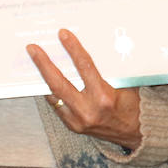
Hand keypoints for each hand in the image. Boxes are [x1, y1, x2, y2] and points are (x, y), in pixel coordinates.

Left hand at [28, 29, 141, 151]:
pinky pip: (57, 105)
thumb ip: (106, 69)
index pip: (84, 67)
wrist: (135, 133)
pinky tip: (46, 79)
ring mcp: (77, 121)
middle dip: (43, 64)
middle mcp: (88, 110)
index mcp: (103, 97)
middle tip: (33, 48)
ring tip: (34, 61)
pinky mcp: (72, 126)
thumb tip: (85, 49)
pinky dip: (51, 91)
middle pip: (59, 83)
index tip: (63, 34)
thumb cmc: (132, 104)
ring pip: (53, 95)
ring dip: (43, 77)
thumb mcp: (124, 84)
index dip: (72, 48)